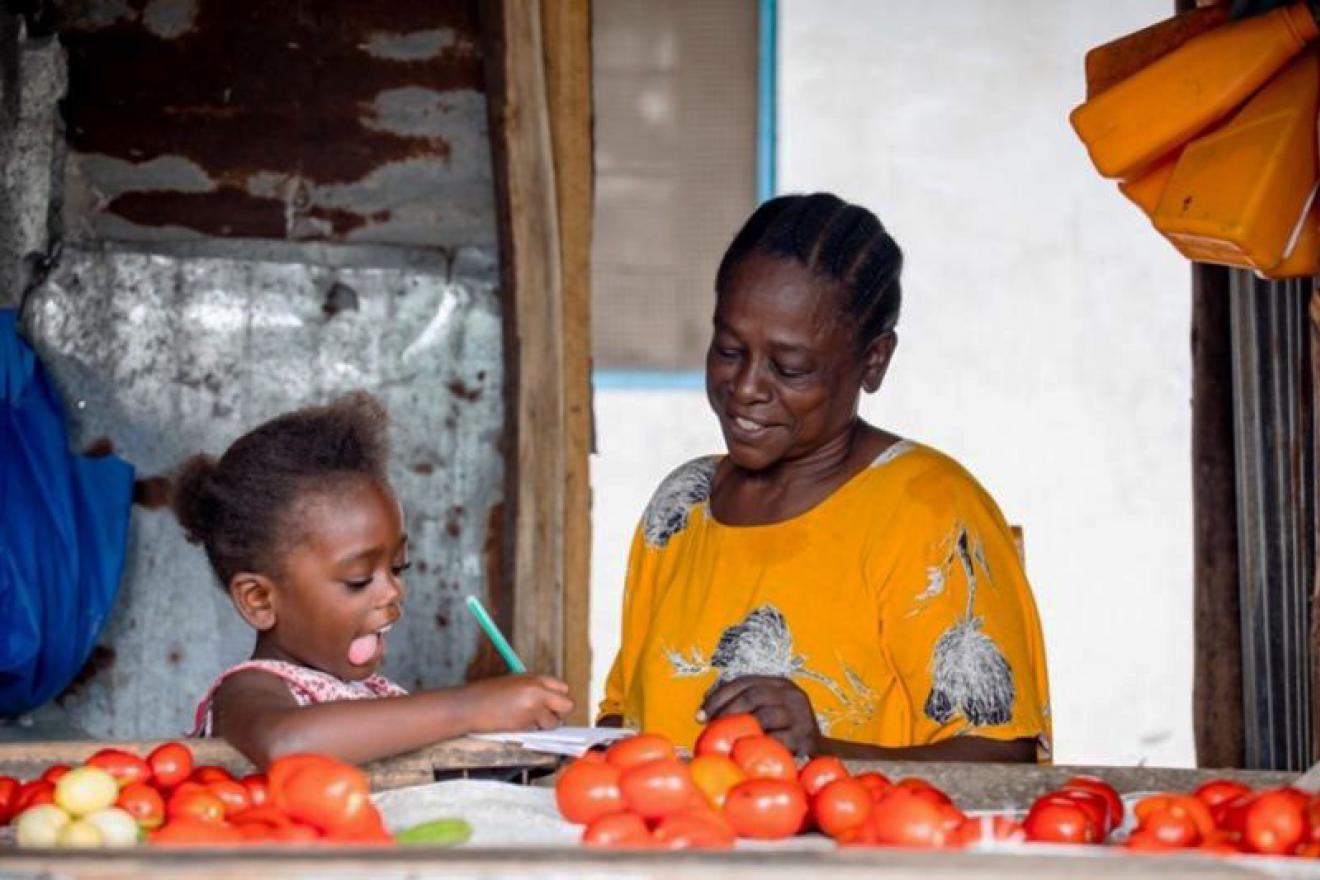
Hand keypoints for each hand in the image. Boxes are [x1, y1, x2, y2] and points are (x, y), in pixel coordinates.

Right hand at [464, 674, 573, 732]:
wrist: (468, 705)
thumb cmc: (486, 695)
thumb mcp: (513, 684)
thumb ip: (533, 690)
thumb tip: (550, 703)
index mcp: (534, 678)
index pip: (562, 687)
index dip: (558, 698)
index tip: (552, 705)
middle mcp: (538, 690)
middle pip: (568, 704)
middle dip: (560, 713)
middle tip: (546, 717)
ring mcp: (534, 707)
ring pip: (555, 722)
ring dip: (545, 725)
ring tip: (526, 722)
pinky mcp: (526, 723)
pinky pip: (540, 730)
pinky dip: (533, 731)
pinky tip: (518, 725)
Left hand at [698, 675, 820, 755]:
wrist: (820, 754)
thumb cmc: (783, 732)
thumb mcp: (766, 711)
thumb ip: (742, 705)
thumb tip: (704, 708)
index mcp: (781, 684)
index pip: (744, 682)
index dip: (719, 696)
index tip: (699, 714)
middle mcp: (793, 695)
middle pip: (752, 695)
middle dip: (725, 710)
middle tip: (708, 726)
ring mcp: (801, 715)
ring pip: (763, 715)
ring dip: (740, 727)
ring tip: (725, 738)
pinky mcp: (806, 738)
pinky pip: (776, 739)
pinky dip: (758, 744)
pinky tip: (744, 751)